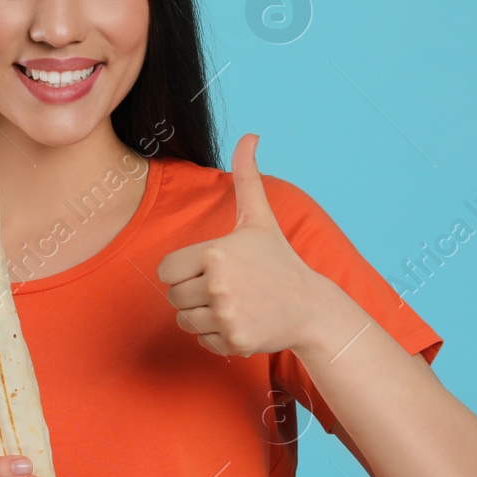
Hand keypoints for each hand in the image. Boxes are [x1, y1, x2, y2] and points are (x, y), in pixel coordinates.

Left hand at [156, 133, 330, 357]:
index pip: (166, 271)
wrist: (311, 307)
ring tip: (232, 304)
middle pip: (173, 297)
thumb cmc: (279, 261)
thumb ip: (247, 177)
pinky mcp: (233, 341)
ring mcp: (226, 315)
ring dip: (203, 315)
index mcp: (215, 253)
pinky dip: (216, 336)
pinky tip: (241, 321)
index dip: (183, 270)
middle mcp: (217, 285)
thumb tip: (250, 135)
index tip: (209, 268)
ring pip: (184, 321)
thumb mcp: (260, 219)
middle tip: (226, 288)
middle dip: (193, 293)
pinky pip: (201, 341)